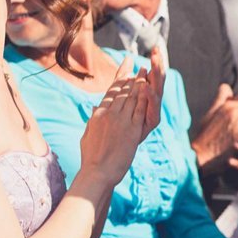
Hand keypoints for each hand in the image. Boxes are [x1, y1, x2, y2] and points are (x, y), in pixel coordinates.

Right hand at [79, 55, 165, 185]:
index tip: (124, 67)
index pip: (110, 92)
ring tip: (145, 72)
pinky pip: (139, 109)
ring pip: (131, 97)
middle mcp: (108, 114)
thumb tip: (94, 108)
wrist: (97, 172)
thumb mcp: (88, 134)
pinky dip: (144, 97)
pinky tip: (149, 87)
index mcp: (98, 115)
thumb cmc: (91, 157)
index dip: (118, 77)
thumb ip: (93, 119)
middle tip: (138, 66)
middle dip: (131, 77)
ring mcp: (120, 121)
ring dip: (139, 83)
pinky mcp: (131, 130)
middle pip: (122, 91)